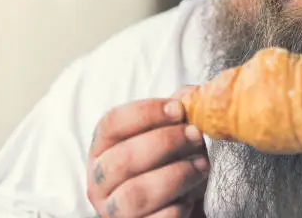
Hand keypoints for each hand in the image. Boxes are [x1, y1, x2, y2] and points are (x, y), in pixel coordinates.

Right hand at [87, 87, 208, 217]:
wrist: (181, 209)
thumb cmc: (171, 166)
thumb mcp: (173, 135)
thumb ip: (177, 111)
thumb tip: (188, 95)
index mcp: (103, 149)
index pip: (111, 123)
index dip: (145, 112)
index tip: (178, 108)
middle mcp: (100, 182)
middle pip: (122, 159)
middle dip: (165, 143)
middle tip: (195, 136)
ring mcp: (114, 212)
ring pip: (136, 194)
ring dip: (176, 175)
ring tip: (201, 166)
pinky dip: (178, 207)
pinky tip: (190, 197)